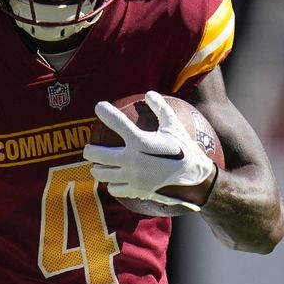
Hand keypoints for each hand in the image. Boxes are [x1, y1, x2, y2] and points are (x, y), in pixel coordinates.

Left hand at [82, 91, 214, 210]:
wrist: (195, 180)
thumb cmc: (185, 150)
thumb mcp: (175, 127)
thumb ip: (161, 109)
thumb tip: (149, 93)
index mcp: (141, 142)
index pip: (118, 123)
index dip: (106, 113)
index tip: (98, 106)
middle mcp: (133, 160)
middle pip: (99, 155)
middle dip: (89, 151)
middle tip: (88, 149)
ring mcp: (132, 177)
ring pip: (103, 174)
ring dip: (97, 169)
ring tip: (96, 166)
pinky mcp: (135, 191)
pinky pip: (115, 189)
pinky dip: (111, 184)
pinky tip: (111, 181)